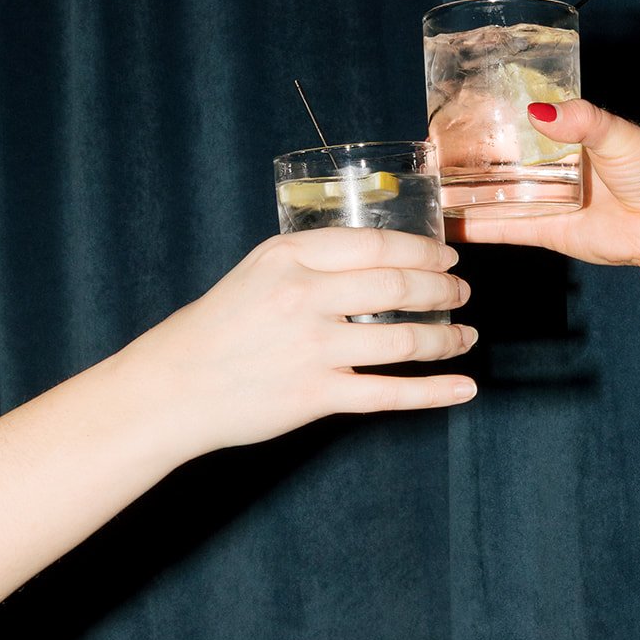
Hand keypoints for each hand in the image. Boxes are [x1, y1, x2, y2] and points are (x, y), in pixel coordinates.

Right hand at [110, 227, 476, 460]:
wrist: (173, 388)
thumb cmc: (218, 326)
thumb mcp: (259, 270)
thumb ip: (313, 259)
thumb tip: (383, 256)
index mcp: (290, 256)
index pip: (377, 244)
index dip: (424, 248)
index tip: (448, 254)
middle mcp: (304, 297)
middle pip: (399, 285)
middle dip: (443, 288)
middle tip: (463, 291)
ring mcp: (313, 349)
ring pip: (404, 339)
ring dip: (447, 338)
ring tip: (466, 336)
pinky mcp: (317, 396)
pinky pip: (391, 393)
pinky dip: (435, 392)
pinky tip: (463, 387)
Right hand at [448, 98, 639, 272]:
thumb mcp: (617, 133)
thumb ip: (579, 120)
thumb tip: (539, 111)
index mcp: (566, 135)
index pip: (520, 121)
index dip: (490, 116)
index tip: (456, 108)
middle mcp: (550, 166)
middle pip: (500, 159)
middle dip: (468, 154)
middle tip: (431, 147)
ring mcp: (545, 198)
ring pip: (495, 194)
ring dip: (465, 191)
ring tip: (427, 184)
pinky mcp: (545, 230)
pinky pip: (505, 228)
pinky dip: (477, 227)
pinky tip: (448, 223)